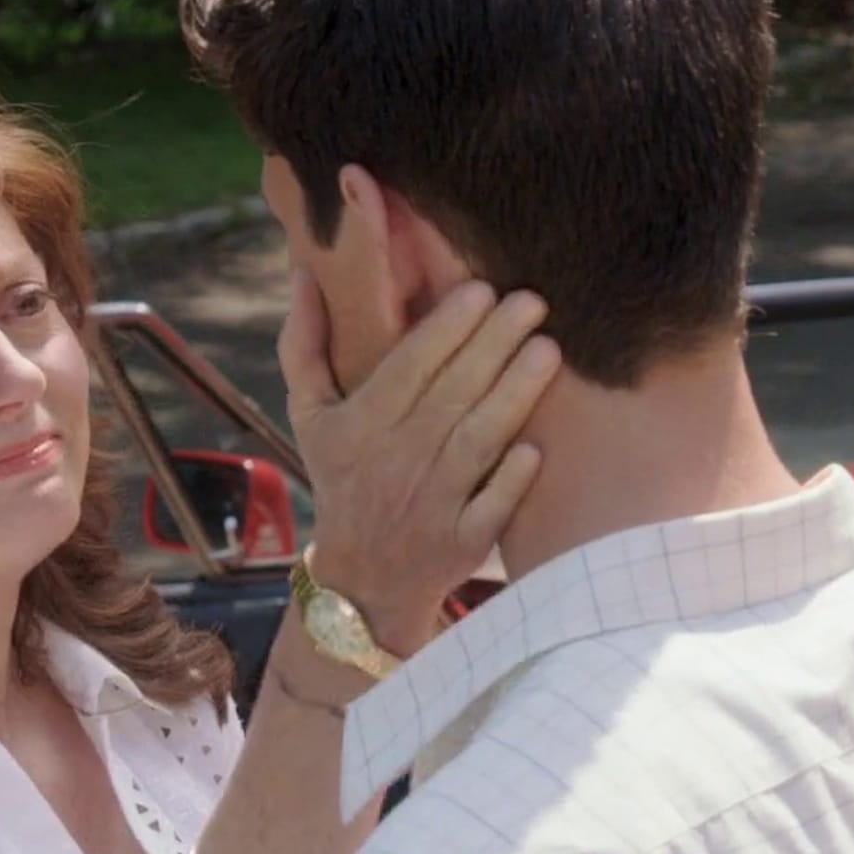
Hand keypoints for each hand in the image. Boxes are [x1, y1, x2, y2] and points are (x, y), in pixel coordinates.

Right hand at [279, 270, 559, 654]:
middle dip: (494, 344)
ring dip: (514, 394)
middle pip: (451, 394)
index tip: (481, 289)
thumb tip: (304, 273)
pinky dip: (512, 476)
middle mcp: (396, 460)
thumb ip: (305, 345)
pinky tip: (537, 442)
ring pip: (477, 440)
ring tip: (548, 349)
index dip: (445, 329)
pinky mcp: (463, 542)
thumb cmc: (342, 479)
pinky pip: (492, 504)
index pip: (407, 368)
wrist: (362, 580)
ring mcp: (433, 503)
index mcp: (360, 426)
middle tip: (532, 301)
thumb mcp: (309, 416)